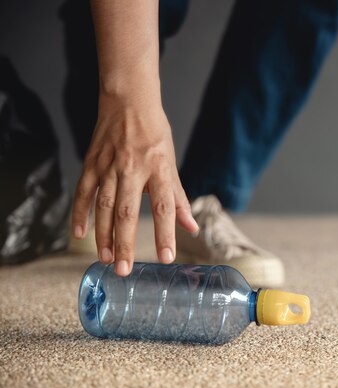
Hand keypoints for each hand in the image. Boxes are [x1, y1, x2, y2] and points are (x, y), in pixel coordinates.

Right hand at [72, 92, 197, 275]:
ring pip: (104, 206)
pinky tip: (79, 234)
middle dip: (126, 242)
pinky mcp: (91, 163)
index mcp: (158, 169)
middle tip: (124, 270)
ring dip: (104, 235)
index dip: (166, 233)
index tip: (166, 258)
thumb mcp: (171, 163)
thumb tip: (191, 227)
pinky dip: (80, 213)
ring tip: (107, 259)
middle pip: (128, 211)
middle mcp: (133, 169)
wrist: (128, 101)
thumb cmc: (154, 134)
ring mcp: (109, 166)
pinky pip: (83, 192)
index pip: (164, 207)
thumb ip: (178, 198)